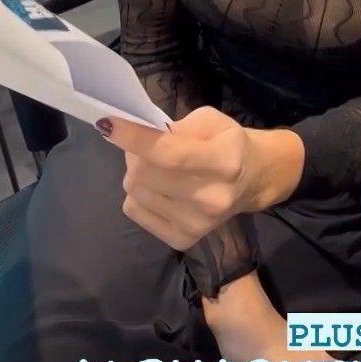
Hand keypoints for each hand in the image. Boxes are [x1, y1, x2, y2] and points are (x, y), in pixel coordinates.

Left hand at [97, 107, 304, 249]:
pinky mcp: (182, 240)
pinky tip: (157, 186)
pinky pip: (134, 210)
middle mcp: (211, 199)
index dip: (135, 138)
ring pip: (135, 191)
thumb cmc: (229, 144)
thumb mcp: (212, 121)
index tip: (107, 123)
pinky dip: (138, 192)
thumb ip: (177, 126)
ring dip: (136, 172)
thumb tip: (137, 133)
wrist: (253, 180)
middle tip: (142, 144)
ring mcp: (196, 224)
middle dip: (134, 152)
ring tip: (154, 164)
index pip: (170, 153)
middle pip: (146, 174)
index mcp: (224, 162)